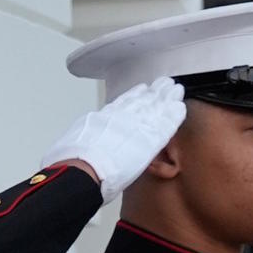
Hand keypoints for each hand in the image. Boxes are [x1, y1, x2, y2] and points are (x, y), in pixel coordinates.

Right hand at [36, 78, 185, 200]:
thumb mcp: (72, 141)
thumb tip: (78, 141)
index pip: (123, 102)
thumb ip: (82, 137)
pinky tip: (180, 108)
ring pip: (157, 106)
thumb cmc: (71, 161)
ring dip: (167, 97)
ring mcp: (137, 126)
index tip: (142, 89)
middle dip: (154, 91)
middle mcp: (122, 117)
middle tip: (164, 84)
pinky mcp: (150, 139)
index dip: (135, 94)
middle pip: (143, 100)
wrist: (81, 169)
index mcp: (103, 117)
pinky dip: (174, 114)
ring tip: (176, 90)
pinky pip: (167, 123)